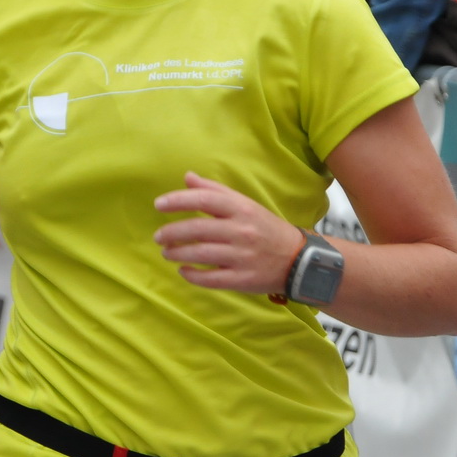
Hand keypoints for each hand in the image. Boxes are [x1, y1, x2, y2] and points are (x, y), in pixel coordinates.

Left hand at [151, 172, 305, 293]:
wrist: (298, 259)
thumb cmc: (265, 228)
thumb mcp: (245, 204)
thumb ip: (215, 190)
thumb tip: (187, 177)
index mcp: (241, 209)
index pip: (204, 199)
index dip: (178, 200)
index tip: (158, 205)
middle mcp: (241, 231)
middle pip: (198, 229)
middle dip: (172, 232)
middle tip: (158, 237)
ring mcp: (242, 256)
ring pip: (202, 254)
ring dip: (178, 253)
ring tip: (167, 253)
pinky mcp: (243, 279)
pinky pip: (211, 279)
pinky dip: (193, 275)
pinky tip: (183, 271)